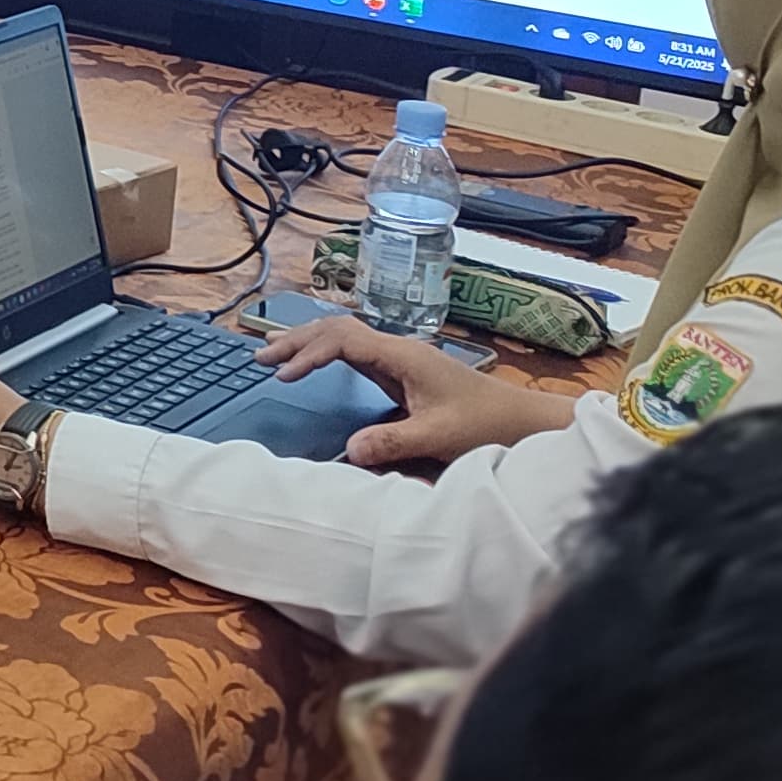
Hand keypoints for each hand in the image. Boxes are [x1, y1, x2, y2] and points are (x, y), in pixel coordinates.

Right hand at [259, 313, 580, 467]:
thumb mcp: (438, 437)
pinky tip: (312, 364)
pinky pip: (353, 352)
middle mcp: (397, 349)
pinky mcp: (401, 372)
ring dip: (307, 343)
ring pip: (343, 336)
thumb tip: (349, 451)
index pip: (342, 339)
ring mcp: (399, 358)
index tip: (282, 375)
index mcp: (402, 356)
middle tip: (260, 358)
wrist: (521, 421)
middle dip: (296, 340)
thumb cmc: (485, 425)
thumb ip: (393, 443)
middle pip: (335, 329)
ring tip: (273, 358)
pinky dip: (325, 354)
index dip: (308, 353)